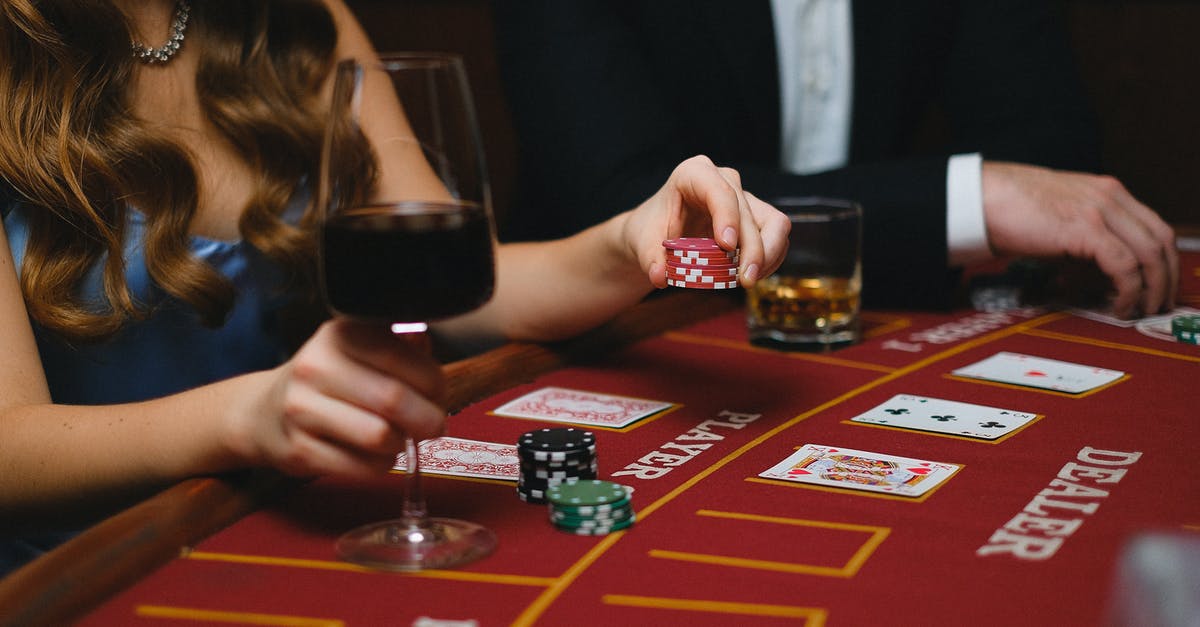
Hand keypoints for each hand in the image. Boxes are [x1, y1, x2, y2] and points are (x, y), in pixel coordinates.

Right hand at [230, 319, 446, 477]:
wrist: (262, 412)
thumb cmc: (328, 380)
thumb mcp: (357, 349)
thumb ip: (399, 346)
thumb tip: (428, 353)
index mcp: (339, 335)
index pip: (402, 357)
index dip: (434, 382)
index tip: (437, 394)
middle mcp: (315, 367)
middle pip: (393, 399)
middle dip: (427, 418)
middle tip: (433, 425)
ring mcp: (301, 410)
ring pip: (380, 437)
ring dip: (402, 443)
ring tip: (399, 438)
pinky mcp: (298, 451)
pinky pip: (362, 467)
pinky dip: (381, 465)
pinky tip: (376, 455)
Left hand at [621, 155, 790, 287]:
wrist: (658, 233)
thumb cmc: (651, 230)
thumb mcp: (642, 243)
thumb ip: (649, 259)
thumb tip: (660, 276)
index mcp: (693, 173)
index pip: (718, 191)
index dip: (727, 217)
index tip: (727, 246)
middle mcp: (724, 180)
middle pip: (748, 213)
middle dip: (752, 249)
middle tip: (744, 280)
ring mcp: (743, 198)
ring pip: (775, 223)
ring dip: (769, 255)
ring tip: (748, 280)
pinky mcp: (756, 217)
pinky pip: (776, 237)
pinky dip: (770, 260)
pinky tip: (751, 276)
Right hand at [982, 161, 1177, 317]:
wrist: (982, 198)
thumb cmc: (1008, 209)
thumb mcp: (1058, 220)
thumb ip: (1081, 240)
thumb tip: (1091, 274)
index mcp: (1106, 191)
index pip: (1154, 226)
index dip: (1164, 260)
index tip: (1160, 283)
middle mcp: (1110, 196)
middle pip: (1162, 240)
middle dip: (1167, 277)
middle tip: (1160, 303)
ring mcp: (1101, 210)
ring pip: (1151, 254)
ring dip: (1153, 287)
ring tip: (1143, 309)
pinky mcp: (1087, 228)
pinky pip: (1124, 266)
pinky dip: (1129, 290)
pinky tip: (1119, 304)